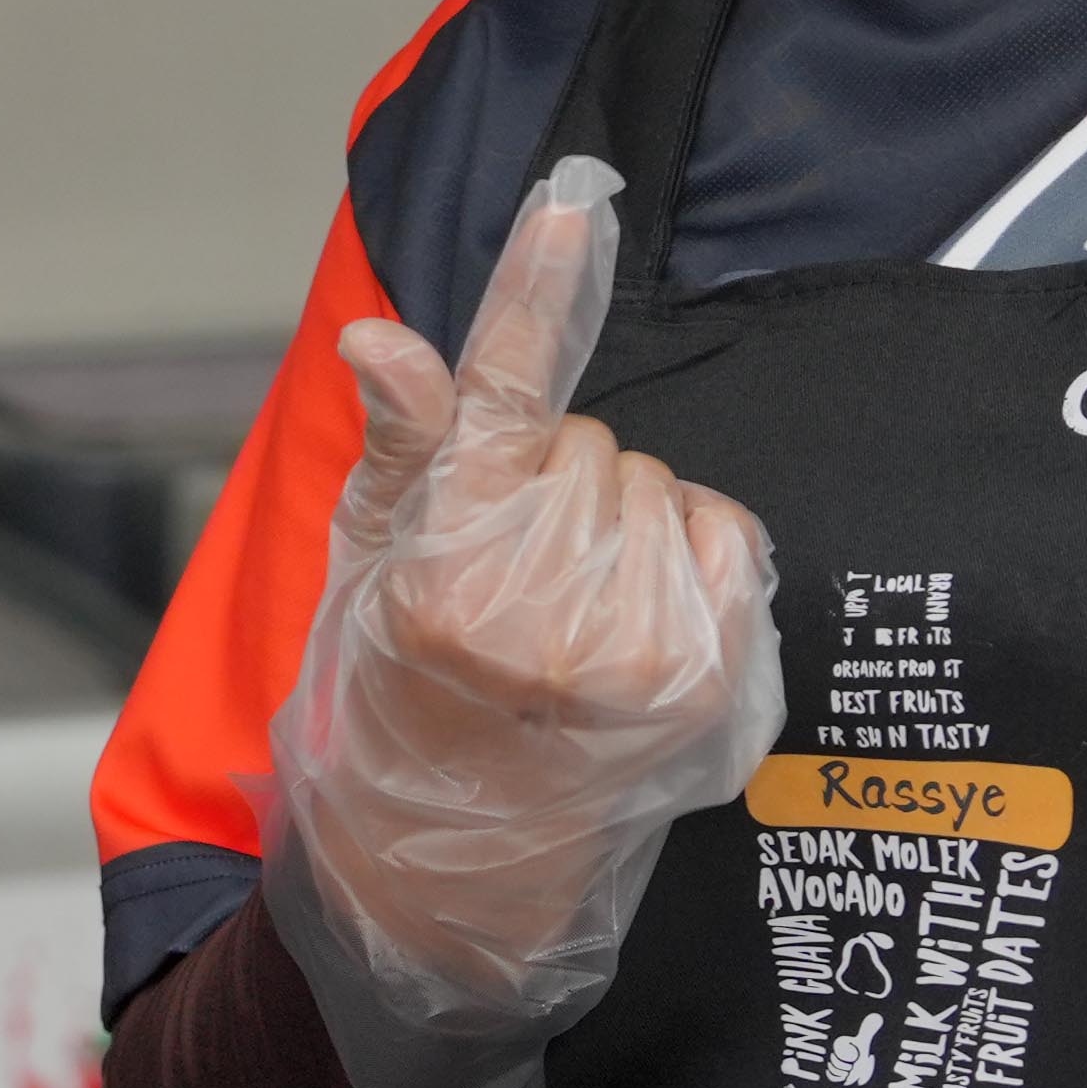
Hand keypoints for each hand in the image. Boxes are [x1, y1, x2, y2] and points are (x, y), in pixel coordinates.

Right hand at [260, 159, 782, 1087]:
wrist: (447, 889)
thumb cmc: (390, 715)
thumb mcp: (361, 576)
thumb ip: (400, 450)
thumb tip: (387, 337)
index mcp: (445, 572)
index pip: (502, 394)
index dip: (535, 285)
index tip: (573, 198)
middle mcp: (546, 612)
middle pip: (590, 442)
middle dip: (555, 482)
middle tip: (511, 572)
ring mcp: (638, 655)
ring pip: (658, 487)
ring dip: (620, 527)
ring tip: (566, 615)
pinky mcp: (708, 689)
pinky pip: (725, 540)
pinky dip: (689, 558)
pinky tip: (635, 621)